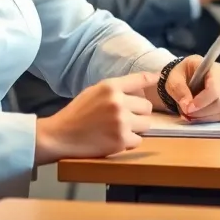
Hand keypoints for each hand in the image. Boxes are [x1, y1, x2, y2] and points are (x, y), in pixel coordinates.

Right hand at [34, 71, 157, 164]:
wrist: (60, 135)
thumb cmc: (77, 113)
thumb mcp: (94, 91)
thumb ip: (115, 89)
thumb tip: (138, 90)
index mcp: (110, 86)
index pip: (138, 80)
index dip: (151, 79)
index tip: (159, 77)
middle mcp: (118, 102)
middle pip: (147, 107)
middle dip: (139, 113)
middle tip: (126, 118)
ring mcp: (121, 122)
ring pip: (146, 124)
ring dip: (137, 128)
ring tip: (120, 129)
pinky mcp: (120, 141)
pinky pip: (138, 140)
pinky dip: (129, 142)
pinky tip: (114, 139)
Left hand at [161, 56, 219, 121]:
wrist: (186, 79)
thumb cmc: (181, 76)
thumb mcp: (174, 79)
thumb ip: (179, 90)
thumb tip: (187, 106)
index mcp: (213, 68)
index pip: (214, 87)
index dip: (202, 101)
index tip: (188, 108)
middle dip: (202, 111)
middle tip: (187, 113)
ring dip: (206, 117)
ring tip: (192, 115)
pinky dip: (212, 119)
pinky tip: (200, 117)